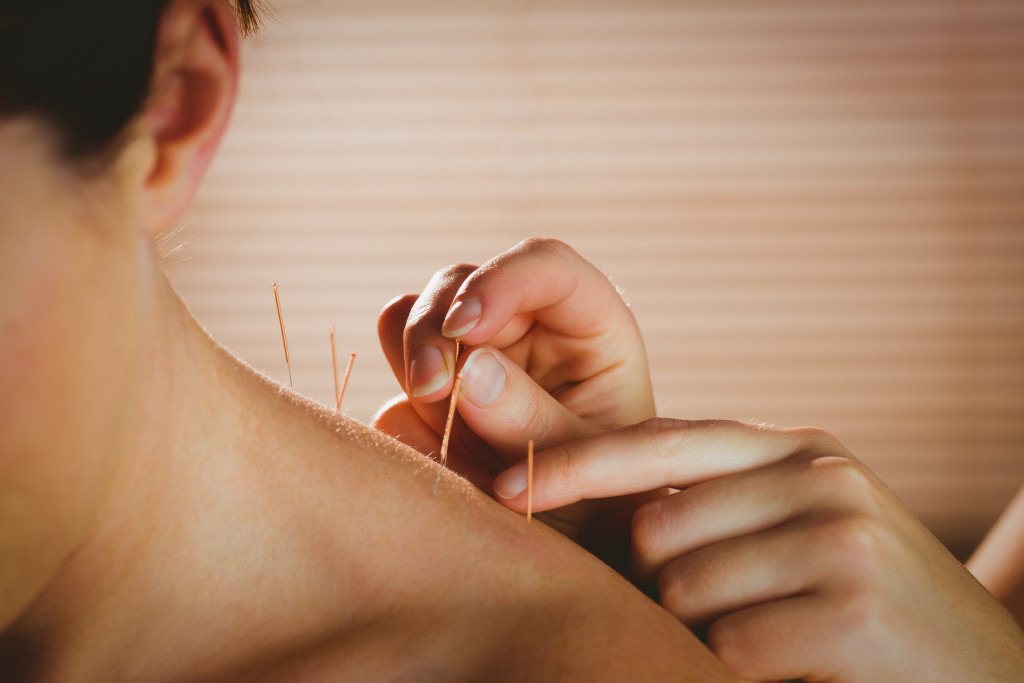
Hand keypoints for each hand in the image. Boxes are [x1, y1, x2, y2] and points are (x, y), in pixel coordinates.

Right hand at [375, 238, 658, 551]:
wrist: (581, 550)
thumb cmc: (612, 501)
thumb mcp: (593, 468)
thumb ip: (535, 420)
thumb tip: (468, 369)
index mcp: (585, 326)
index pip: (544, 265)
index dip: (500, 280)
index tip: (467, 327)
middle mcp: (524, 330)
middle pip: (459, 284)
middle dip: (435, 329)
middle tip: (432, 389)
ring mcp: (472, 360)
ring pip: (411, 319)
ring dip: (412, 362)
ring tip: (438, 421)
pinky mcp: (434, 399)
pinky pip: (394, 390)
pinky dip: (404, 420)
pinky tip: (439, 465)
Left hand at [493, 418, 1023, 681]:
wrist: (982, 671)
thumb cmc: (859, 602)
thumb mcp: (793, 529)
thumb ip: (712, 503)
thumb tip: (594, 500)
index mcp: (796, 449)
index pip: (658, 442)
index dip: (575, 464)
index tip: (505, 486)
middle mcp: (818, 476)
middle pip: (654, 524)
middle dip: (658, 582)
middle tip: (723, 612)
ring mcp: (839, 538)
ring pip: (681, 589)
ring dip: (700, 633)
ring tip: (771, 636)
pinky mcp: (850, 610)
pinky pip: (728, 647)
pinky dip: (736, 670)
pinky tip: (794, 666)